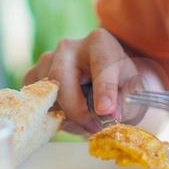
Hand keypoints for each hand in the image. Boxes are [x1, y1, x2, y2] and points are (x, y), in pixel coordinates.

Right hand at [23, 28, 145, 133]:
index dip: (104, 88)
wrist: (105, 84)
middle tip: (93, 126)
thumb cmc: (121, 86)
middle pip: (61, 76)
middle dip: (75, 108)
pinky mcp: (34, 76)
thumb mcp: (134, 94)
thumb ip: (125, 103)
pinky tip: (69, 116)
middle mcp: (69, 47)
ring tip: (86, 120)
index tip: (106, 110)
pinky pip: (36, 99)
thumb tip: (108, 115)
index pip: (100, 63)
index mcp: (100, 42)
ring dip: (65, 114)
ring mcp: (47, 60)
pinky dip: (51, 114)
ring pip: (47, 91)